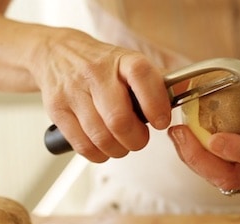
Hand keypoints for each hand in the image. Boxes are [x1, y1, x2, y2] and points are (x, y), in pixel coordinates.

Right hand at [33, 30, 171, 161]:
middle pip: (119, 120)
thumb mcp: (128, 63)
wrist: (56, 53)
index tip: (160, 122)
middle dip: (136, 140)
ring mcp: (73, 92)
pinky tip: (102, 146)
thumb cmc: (101, 65)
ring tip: (121, 143)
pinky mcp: (57, 110)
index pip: (142, 77)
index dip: (155, 104)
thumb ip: (154, 82)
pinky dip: (98, 154)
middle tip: (139, 138)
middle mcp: (96, 73)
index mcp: (121, 60)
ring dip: (118, 150)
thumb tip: (183, 95)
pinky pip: (82, 146)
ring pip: (101, 138)